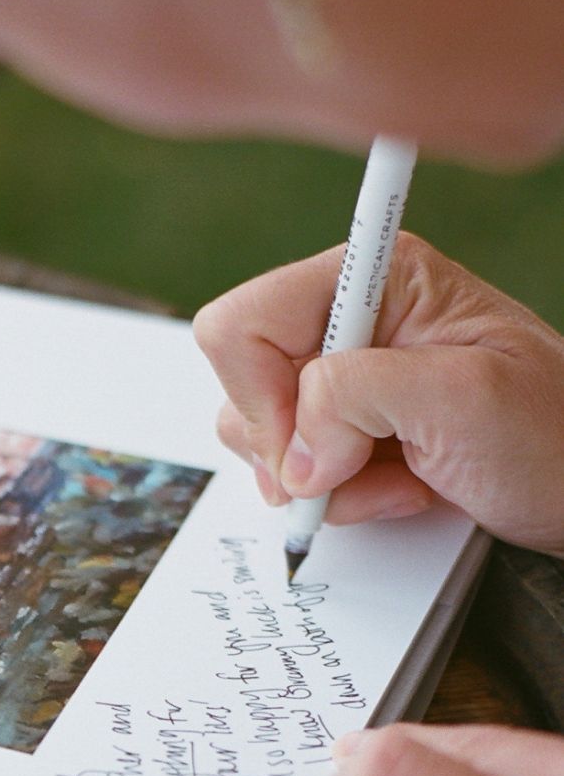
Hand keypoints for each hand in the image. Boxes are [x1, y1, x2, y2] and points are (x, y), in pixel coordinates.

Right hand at [195, 236, 563, 554]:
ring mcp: (347, 377)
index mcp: (376, 278)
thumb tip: (293, 451)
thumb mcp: (463, 399)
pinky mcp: (348, 427)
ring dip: (322, 480)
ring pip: (260, 433)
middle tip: (359, 464)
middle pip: (243, 381)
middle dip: (293, 444)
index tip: (310, 445)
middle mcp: (351, 318)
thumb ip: (357, 396)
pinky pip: (294, 470)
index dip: (259, 394)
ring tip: (396, 476)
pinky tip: (401, 487)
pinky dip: (339, 497)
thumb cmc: (554, 436)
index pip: (244, 323)